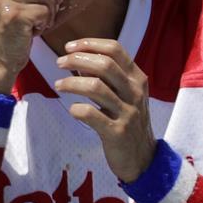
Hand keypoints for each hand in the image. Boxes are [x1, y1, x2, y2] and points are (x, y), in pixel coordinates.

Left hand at [54, 39, 155, 181]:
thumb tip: (80, 61)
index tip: (70, 46)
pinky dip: (76, 108)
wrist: (143, 159)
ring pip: (95, 87)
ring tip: (59, 85)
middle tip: (60, 62)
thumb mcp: (125, 96)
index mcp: (137, 79)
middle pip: (104, 64)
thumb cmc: (129, 123)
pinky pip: (91, 114)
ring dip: (72, 83)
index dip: (90, 44)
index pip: (115, 50)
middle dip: (77, 59)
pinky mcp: (117, 132)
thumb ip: (107, 78)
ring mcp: (127, 112)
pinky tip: (72, 109)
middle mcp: (135, 92)